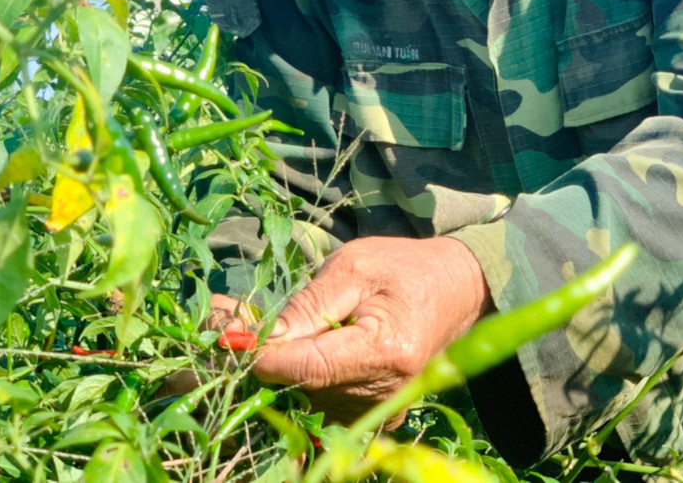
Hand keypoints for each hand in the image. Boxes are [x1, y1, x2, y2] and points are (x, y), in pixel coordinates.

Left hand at [241, 236, 491, 423]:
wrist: (458, 290)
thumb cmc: (405, 268)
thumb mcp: (355, 266)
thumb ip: (309, 304)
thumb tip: (258, 338)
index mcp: (384, 353)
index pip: (307, 368)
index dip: (262, 355)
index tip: (225, 334)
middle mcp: (384, 393)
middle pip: (302, 386)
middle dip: (262, 355)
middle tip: (224, 318)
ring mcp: (383, 410)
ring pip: (308, 398)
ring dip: (278, 367)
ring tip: (255, 327)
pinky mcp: (378, 415)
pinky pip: (325, 404)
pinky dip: (301, 378)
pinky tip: (290, 347)